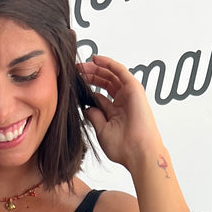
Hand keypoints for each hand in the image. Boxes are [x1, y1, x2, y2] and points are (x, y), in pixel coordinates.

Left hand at [77, 55, 163, 172]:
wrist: (138, 151)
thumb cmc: (123, 147)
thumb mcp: (101, 131)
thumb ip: (95, 117)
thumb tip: (87, 107)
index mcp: (116, 112)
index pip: (100, 95)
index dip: (87, 88)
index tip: (74, 85)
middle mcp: (123, 102)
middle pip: (105, 82)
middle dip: (90, 75)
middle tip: (76, 72)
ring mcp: (129, 94)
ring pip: (111, 74)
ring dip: (96, 68)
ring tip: (82, 66)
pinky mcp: (133, 88)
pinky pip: (120, 70)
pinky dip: (108, 63)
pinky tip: (95, 59)